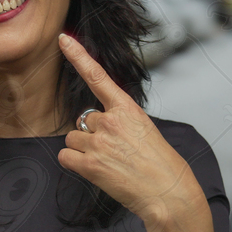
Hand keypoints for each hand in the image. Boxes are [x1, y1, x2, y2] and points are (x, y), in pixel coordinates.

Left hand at [56, 34, 203, 227]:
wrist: (168, 192)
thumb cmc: (160, 164)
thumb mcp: (145, 130)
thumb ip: (119, 121)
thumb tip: (93, 125)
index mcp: (128, 108)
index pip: (98, 76)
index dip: (78, 56)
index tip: (63, 39)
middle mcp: (111, 121)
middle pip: (83, 120)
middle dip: (93, 135)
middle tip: (115, 151)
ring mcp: (100, 142)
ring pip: (73, 138)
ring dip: (84, 150)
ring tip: (109, 163)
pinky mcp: (90, 164)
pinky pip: (66, 157)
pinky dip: (75, 164)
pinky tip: (95, 171)